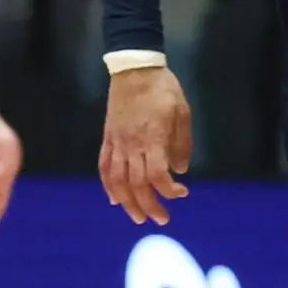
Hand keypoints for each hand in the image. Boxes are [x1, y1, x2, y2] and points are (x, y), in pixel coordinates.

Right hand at [100, 66, 193, 224]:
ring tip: (138, 217)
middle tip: (162, 219)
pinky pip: (104, 166)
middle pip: (137, 184)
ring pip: (118, 181)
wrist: (134, 68)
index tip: (182, 193)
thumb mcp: (182, 111)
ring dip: (128, 203)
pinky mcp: (108, 138)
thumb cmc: (163, 88)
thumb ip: (182, 143)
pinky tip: (115, 199)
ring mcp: (117, 142)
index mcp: (153, 138)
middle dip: (149, 206)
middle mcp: (132, 144)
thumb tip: (180, 170)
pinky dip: (108, 186)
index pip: (157, 175)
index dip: (169, 190)